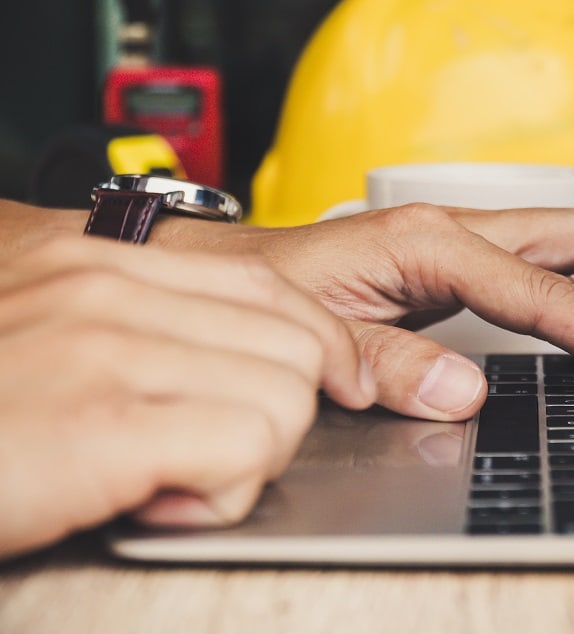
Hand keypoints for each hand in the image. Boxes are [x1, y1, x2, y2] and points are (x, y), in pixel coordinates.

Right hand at [0, 237, 373, 559]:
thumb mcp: (55, 331)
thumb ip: (144, 322)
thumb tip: (240, 345)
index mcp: (101, 262)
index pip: (272, 285)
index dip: (318, 345)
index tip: (331, 384)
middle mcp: (107, 289)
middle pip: (295, 345)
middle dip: (276, 414)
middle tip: (206, 449)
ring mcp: (102, 347)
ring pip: (284, 399)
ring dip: (247, 458)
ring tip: (171, 475)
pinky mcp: (99, 422)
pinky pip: (242, 450)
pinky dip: (218, 494)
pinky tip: (155, 498)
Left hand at [185, 205, 573, 420]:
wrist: (245, 274)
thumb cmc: (276, 294)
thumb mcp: (324, 337)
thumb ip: (391, 365)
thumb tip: (469, 393)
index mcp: (434, 244)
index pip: (551, 292)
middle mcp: (462, 229)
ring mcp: (469, 238)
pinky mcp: (468, 258)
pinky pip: (554, 264)